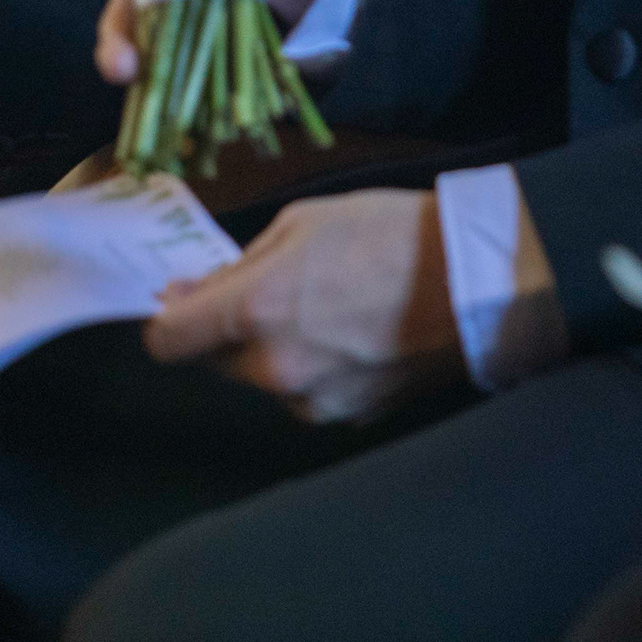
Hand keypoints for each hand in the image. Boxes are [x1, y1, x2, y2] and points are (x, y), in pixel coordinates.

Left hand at [143, 188, 459, 423]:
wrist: (474, 283)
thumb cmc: (388, 235)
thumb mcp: (301, 223)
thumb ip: (237, 264)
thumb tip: (193, 292)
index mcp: (254, 311)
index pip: (168, 342)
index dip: (166, 320)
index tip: (182, 303)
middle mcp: (274, 368)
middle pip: (215, 362)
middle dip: (229, 331)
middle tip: (275, 290)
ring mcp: (312, 401)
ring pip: (263, 380)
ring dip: (274, 352)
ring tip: (328, 310)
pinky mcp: (347, 418)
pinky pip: (307, 394)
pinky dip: (314, 371)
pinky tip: (353, 335)